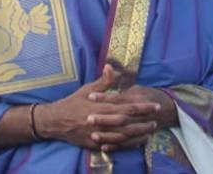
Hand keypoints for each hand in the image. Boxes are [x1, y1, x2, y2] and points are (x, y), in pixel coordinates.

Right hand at [38, 64, 160, 150]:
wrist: (55, 121)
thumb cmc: (73, 103)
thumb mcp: (87, 89)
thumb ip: (103, 81)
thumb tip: (111, 66)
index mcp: (100, 107)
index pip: (126, 107)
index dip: (142, 107)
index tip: (154, 105)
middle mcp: (100, 121)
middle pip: (127, 123)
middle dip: (144, 120)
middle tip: (157, 117)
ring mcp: (98, 135)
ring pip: (122, 136)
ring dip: (138, 133)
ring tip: (150, 130)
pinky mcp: (95, 144)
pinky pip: (114, 146)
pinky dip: (127, 144)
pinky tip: (137, 141)